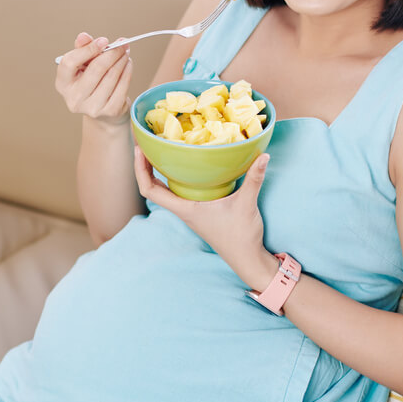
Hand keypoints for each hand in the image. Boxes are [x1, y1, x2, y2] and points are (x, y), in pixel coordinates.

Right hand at [55, 32, 131, 125]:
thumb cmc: (89, 81)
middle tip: (121, 44)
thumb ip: (82, 48)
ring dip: (122, 60)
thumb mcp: (81, 64)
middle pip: (96, 69)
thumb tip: (84, 36)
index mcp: (63, 84)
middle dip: (112, 53)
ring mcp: (92, 107)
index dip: (88, 49)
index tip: (103, 41)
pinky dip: (128, 71)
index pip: (70, 63)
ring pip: (112, 75)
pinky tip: (127, 64)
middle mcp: (74, 98)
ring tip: (125, 52)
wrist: (101, 108)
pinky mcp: (110, 111)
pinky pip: (123, 85)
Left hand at [134, 146, 269, 263]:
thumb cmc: (241, 236)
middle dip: (145, 166)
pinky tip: (184, 166)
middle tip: (145, 142)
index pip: (150, 190)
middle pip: (152, 188)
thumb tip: (263, 155)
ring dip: (157, 171)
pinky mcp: (199, 212)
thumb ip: (254, 179)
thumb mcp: (246, 204)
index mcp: (185, 209)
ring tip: (158, 149)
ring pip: (164, 190)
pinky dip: (174, 178)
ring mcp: (190, 212)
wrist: (247, 259)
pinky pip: (179, 192)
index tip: (139, 150)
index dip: (140, 170)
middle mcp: (183, 210)